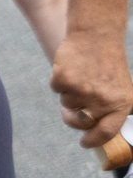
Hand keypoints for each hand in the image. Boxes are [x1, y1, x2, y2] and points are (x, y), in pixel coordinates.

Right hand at [51, 29, 132, 150]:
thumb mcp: (121, 88)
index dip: (94, 140)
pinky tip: (71, 68)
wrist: (96, 35)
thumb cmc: (108, 62)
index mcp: (121, 103)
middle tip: (71, 112)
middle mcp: (103, 100)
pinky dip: (59, 80)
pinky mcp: (64, 80)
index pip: (107, 132)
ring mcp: (83, 90)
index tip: (84, 142)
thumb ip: (112, 109)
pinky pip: (56, 88)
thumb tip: (95, 129)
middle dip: (73, 119)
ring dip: (69, 93)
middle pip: (81, 122)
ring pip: (67, 104)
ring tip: (80, 76)